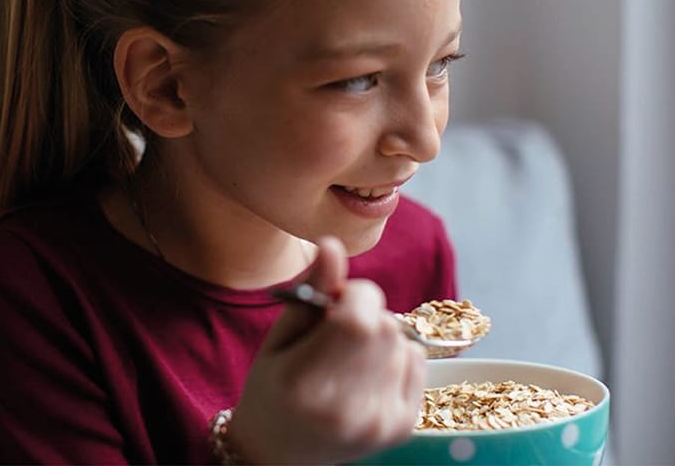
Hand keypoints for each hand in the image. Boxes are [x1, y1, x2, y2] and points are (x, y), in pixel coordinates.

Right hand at [228, 236, 425, 464]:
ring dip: (382, 337)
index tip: (335, 301)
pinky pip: (418, 362)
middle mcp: (346, 408)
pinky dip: (398, 356)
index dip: (354, 295)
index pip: (360, 316)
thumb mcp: (277, 339)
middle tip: (339, 332)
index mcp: (305, 382)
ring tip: (350, 357)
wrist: (279, 456)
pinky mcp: (402, 428)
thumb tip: (332, 244)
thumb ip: (309, 292)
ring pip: (404, 341)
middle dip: (367, 313)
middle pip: (387, 326)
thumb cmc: (271, 391)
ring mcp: (379, 422)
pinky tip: (369, 373)